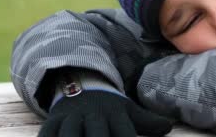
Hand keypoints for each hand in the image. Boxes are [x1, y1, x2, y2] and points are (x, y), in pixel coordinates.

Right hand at [38, 90, 172, 136]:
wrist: (79, 84)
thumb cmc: (107, 107)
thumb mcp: (126, 110)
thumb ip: (146, 122)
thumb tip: (168, 127)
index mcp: (113, 114)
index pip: (123, 132)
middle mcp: (92, 116)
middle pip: (97, 133)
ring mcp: (71, 119)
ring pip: (69, 134)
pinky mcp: (53, 122)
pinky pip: (48, 134)